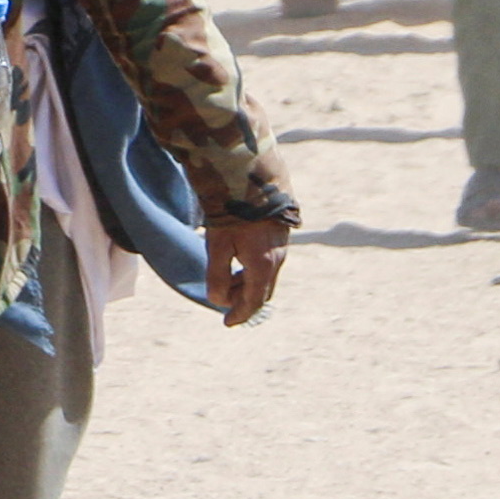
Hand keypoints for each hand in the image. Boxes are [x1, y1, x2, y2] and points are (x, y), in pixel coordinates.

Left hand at [206, 209, 288, 327]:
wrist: (254, 175)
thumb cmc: (233, 211)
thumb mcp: (217, 245)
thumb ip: (217, 275)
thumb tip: (218, 300)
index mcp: (263, 265)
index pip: (254, 301)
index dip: (240, 314)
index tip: (228, 323)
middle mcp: (277, 258)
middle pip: (262, 290)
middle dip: (244, 300)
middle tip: (226, 305)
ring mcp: (282, 245)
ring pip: (266, 275)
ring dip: (248, 283)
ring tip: (229, 281)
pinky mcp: (281, 233)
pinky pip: (270, 261)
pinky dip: (255, 269)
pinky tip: (241, 260)